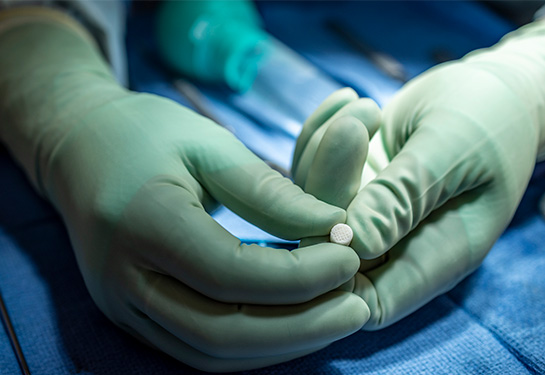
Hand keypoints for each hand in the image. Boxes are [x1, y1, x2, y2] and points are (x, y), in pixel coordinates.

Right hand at [0, 9, 368, 371]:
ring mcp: (121, 304)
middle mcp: (122, 278)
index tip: (349, 256)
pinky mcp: (130, 313)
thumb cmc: (146, 133)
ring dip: (281, 345)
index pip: (230, 275)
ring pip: (210, 355)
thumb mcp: (210, 144)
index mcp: (141, 222)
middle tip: (357, 305)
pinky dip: (251, 346)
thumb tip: (335, 229)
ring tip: (334, 316)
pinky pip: (197, 350)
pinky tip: (291, 323)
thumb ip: (269, 192)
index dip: (300, 276)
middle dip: (300, 329)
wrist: (80, 148)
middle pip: (221, 333)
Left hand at [294, 20, 544, 328]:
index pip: (369, 303)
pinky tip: (348, 100)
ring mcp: (364, 211)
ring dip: (321, 150)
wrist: (485, 87)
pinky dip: (315, 133)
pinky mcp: (345, 179)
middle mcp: (393, 242)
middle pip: (327, 250)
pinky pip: (305, 169)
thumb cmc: (487, 117)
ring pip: (306, 207)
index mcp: (434, 256)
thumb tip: (353, 243)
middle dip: (326, 186)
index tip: (338, 212)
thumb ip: (405, 195)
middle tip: (353, 128)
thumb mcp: (454, 151)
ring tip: (368, 108)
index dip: (337, 276)